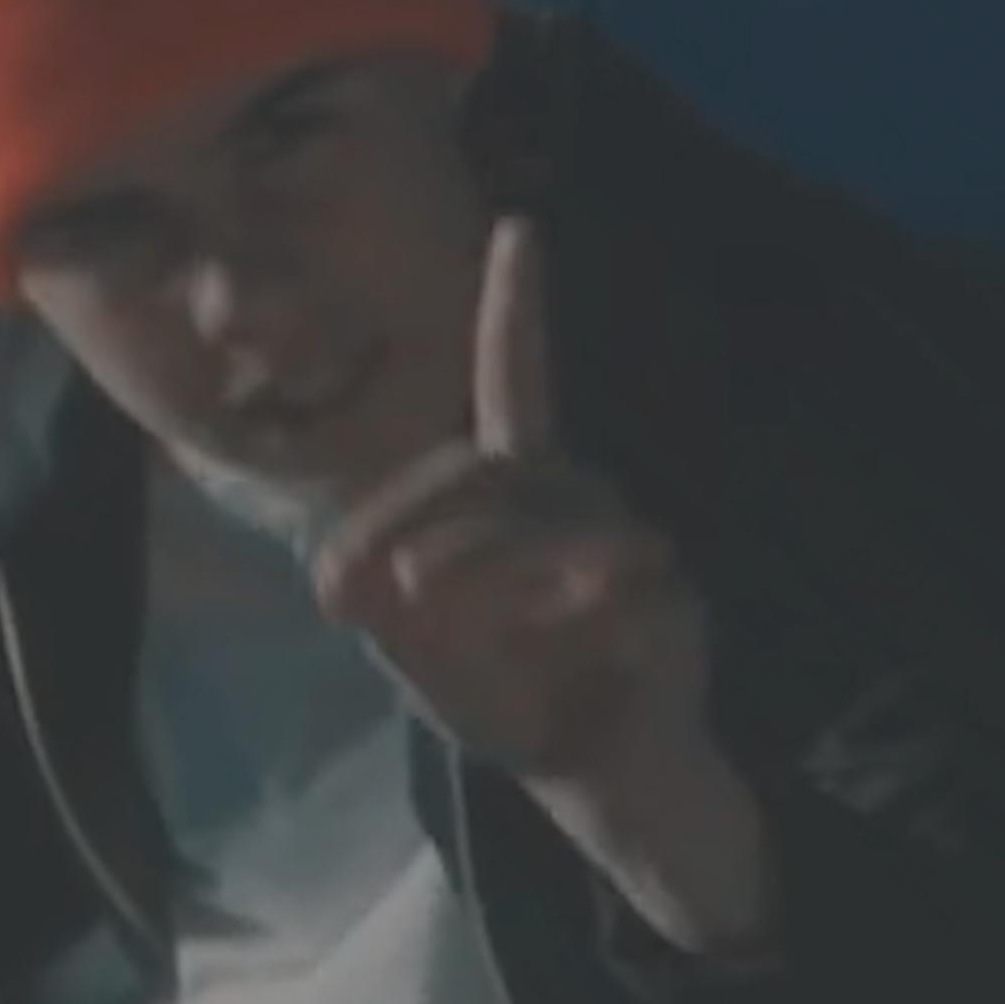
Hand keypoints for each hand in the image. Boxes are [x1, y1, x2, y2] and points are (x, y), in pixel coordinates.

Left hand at [308, 216, 712, 786]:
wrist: (595, 775)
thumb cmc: (505, 694)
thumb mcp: (416, 650)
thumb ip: (374, 604)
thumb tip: (330, 580)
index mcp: (523, 488)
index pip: (517, 386)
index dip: (519, 311)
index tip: (522, 228)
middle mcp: (581, 496)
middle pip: (489, 468)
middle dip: (420, 519)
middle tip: (386, 587)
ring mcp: (632, 546)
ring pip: (549, 519)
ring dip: (480, 558)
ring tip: (427, 600)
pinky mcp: (673, 604)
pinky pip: (618, 585)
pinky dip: (565, 610)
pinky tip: (544, 638)